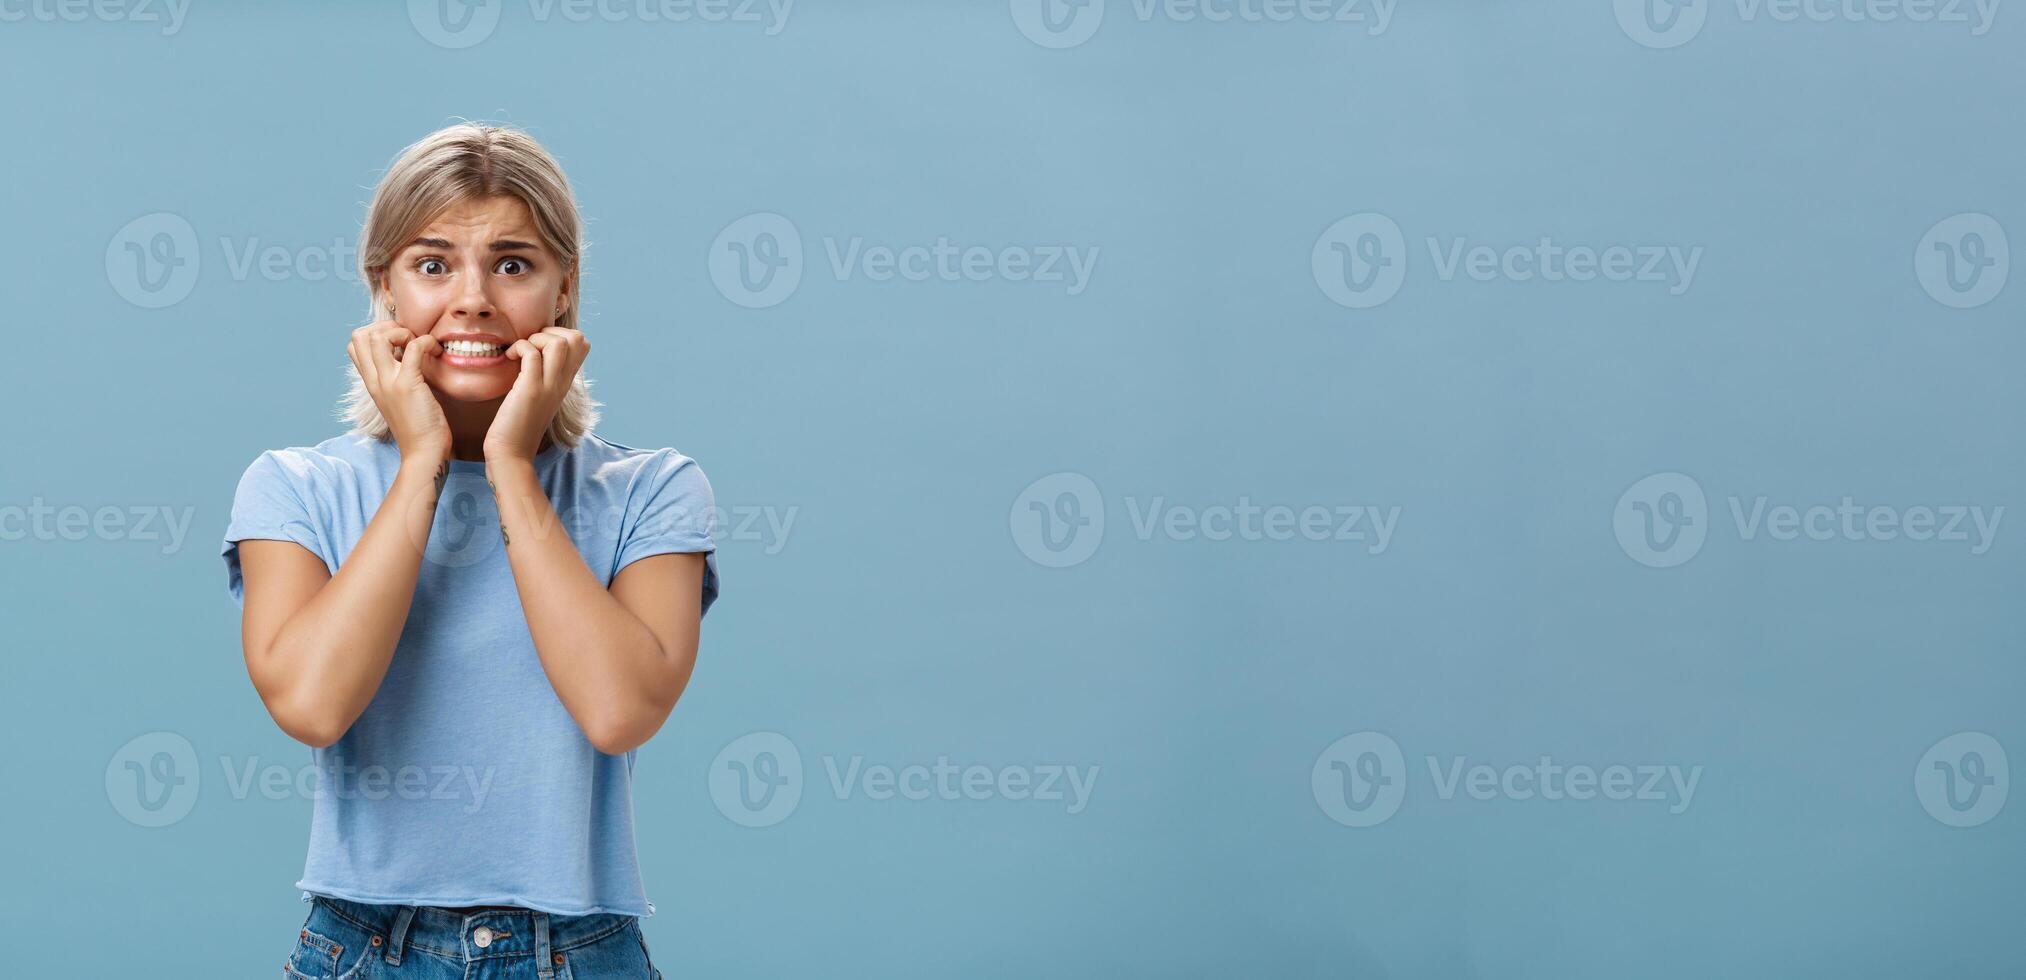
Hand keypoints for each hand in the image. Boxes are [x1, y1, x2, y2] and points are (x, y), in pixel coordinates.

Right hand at [349, 321, 450, 461]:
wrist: (423, 452)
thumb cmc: (418, 427)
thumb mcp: (399, 398)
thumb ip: (396, 377)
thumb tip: (407, 354)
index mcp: (371, 383)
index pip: (355, 345)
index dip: (376, 333)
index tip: (399, 342)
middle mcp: (374, 380)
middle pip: (359, 336)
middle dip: (385, 327)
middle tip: (408, 339)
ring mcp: (388, 382)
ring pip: (378, 337)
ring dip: (402, 332)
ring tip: (419, 345)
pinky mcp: (407, 385)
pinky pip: (412, 347)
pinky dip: (426, 342)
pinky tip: (436, 351)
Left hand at [484, 327, 589, 463]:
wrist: (511, 454)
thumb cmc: (517, 427)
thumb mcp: (537, 398)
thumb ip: (541, 378)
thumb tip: (530, 356)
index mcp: (565, 383)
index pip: (582, 344)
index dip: (560, 333)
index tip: (538, 344)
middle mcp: (562, 382)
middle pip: (577, 338)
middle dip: (551, 330)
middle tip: (530, 344)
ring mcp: (549, 386)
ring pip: (559, 342)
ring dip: (536, 338)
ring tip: (520, 351)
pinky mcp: (531, 389)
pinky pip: (532, 353)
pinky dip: (519, 347)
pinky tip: (509, 358)